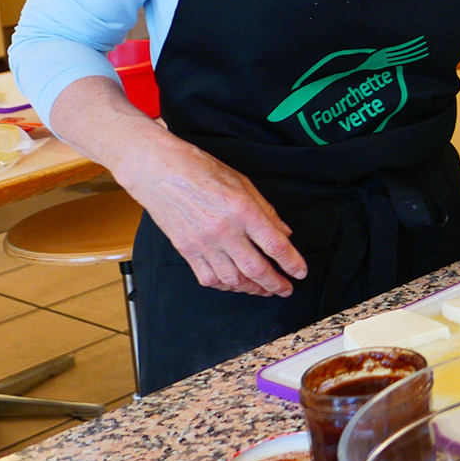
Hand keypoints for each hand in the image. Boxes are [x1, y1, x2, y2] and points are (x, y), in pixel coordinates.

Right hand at [115, 133, 306, 296]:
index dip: (291, 262)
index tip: (300, 273)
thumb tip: (284, 233)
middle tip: (285, 290)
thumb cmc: (201, 170)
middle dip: (275, 284)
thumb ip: (266, 211)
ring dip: (251, 288)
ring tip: (263, 289)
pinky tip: (234, 283)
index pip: (274, 245)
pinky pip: (208, 278)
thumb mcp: (243, 183)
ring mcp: (203, 243)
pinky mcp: (186, 250)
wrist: (158, 171)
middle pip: (256, 268)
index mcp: (242, 210)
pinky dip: (224, 285)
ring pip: (232, 279)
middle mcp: (224, 230)